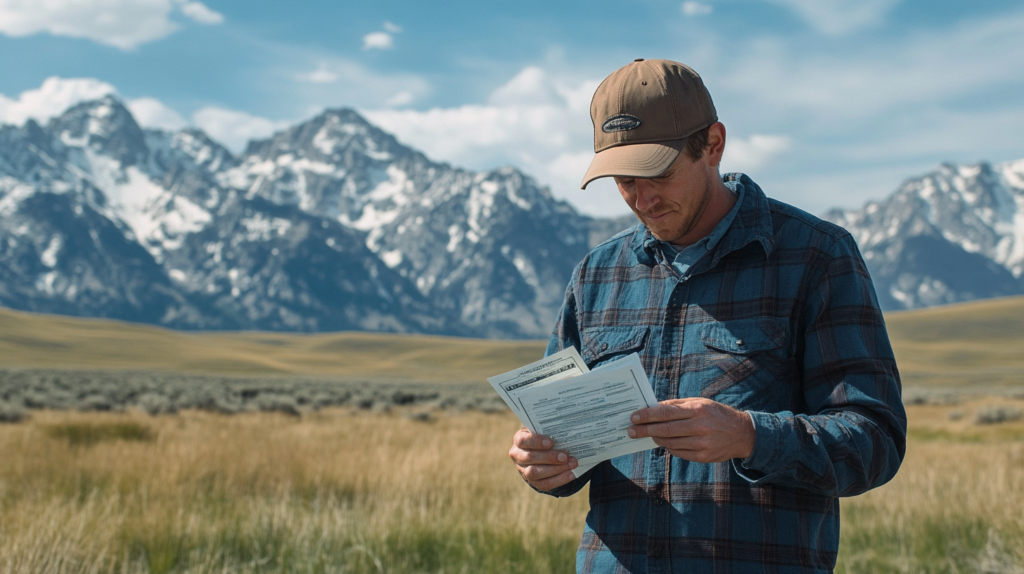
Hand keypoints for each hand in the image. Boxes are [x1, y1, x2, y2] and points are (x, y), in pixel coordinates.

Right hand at [508, 428, 577, 490]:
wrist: (541, 453)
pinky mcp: (533, 482)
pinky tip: (571, 474)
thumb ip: (550, 431)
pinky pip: (544, 484)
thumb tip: (566, 431)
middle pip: (530, 458)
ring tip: (571, 464)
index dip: (536, 442)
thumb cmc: (545, 438)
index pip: (523, 440)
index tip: (550, 443)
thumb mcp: (544, 431)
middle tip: (565, 456)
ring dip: (556, 469)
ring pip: (535, 473)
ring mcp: (524, 471)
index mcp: (519, 440)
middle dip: (549, 458)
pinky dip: (559, 479)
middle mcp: (518, 456)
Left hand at [627, 398, 755, 462]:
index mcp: (697, 410)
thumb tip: (654, 407)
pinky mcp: (703, 457)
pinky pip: (679, 453)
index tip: (633, 417)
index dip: (647, 415)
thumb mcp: (699, 403)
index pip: (666, 413)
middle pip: (665, 429)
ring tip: (646, 435)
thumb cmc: (716, 414)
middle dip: (645, 430)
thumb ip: (677, 405)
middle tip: (630, 430)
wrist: (742, 434)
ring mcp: (702, 444)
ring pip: (670, 443)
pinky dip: (669, 447)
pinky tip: (663, 442)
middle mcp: (699, 427)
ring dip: (655, 439)